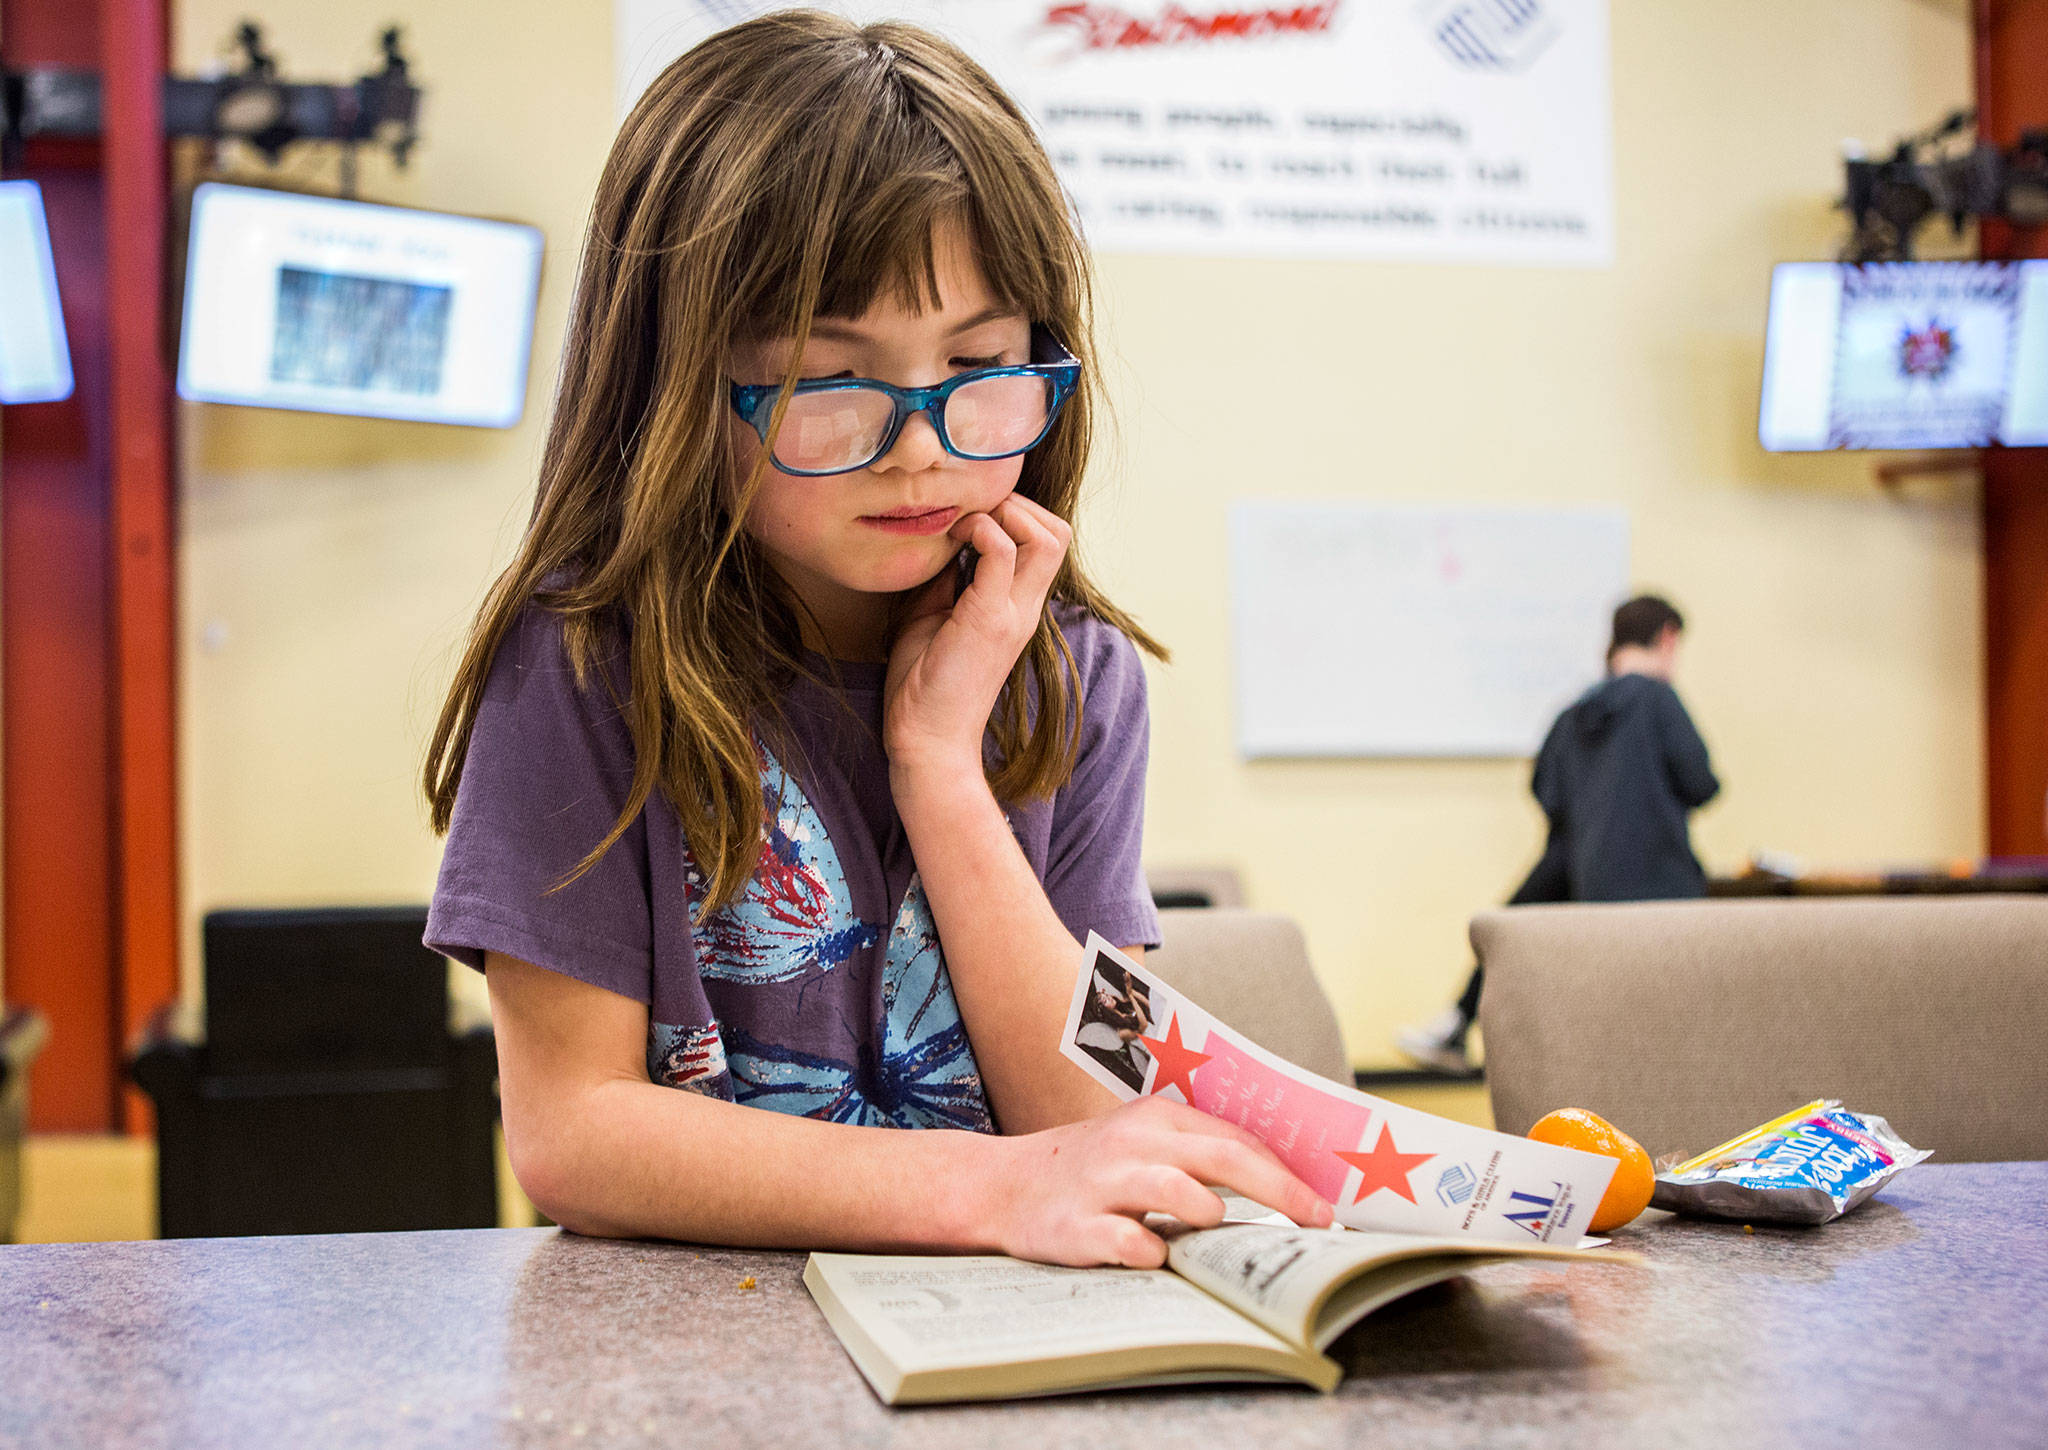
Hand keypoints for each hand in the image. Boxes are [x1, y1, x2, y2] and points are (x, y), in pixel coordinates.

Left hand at [884, 493, 1071, 783]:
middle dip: (1019, 505)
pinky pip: (1002, 552)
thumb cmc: (925, 685)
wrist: (928, 742)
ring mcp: (1011, 613)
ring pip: (1047, 537)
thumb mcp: (935, 616)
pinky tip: (954, 539)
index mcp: (1017, 608)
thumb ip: (947, 580)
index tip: (971, 517)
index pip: (1048, 543)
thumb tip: (940, 542)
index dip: (1017, 515)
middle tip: (974, 514)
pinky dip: (982, 530)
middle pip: (1059, 533)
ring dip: (1007, 514)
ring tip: (969, 525)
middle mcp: (1025, 609)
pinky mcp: (988, 619)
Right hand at [975, 1096, 1335, 1267]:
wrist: (1003, 1186)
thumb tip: (1285, 1182)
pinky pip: (1129, 1243)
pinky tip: (1155, 1256)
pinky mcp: (1077, 1227)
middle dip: (1280, 1191)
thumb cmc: (1094, 1170)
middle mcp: (1133, 1145)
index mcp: (1156, 1119)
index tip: (1324, 1205)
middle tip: (1317, 1221)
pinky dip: (1152, 1252)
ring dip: (1209, 1214)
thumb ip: (1201, 1154)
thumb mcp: (1144, 1144)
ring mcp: (1104, 1185)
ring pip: (1177, 1191)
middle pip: (1222, 1159)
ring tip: (1214, 1228)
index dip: (1286, 1172)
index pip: (1236, 1139)